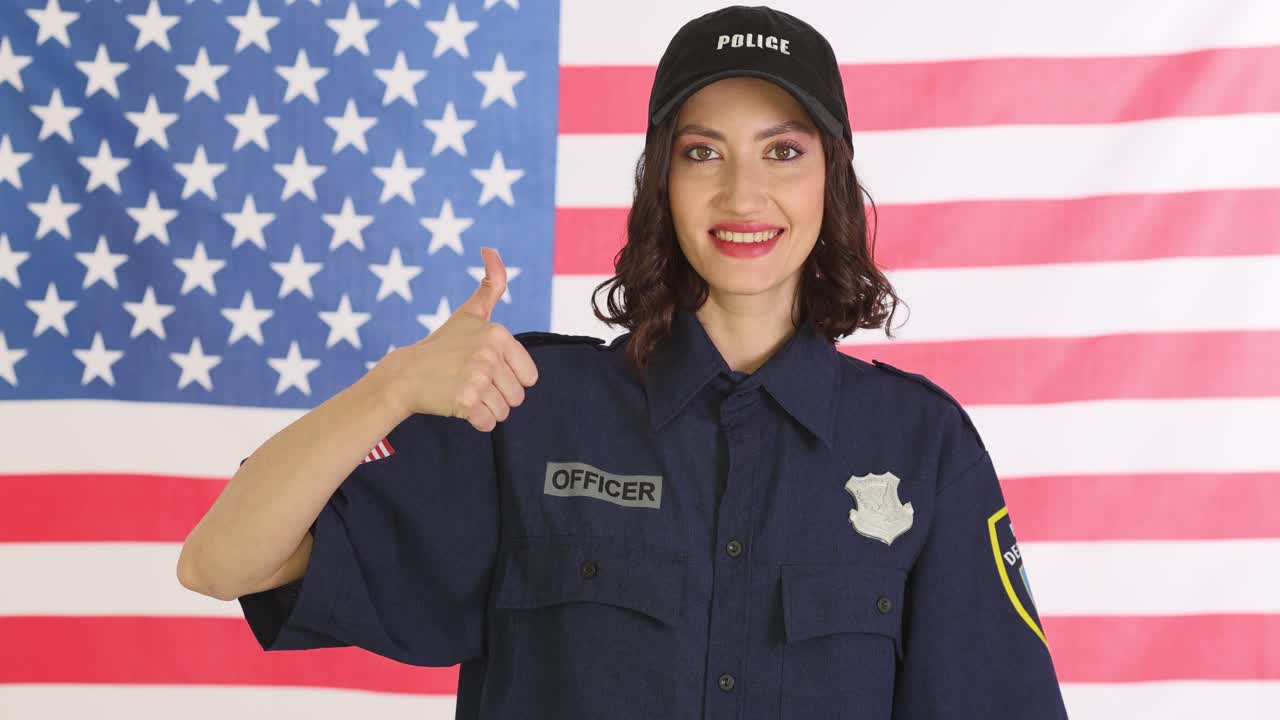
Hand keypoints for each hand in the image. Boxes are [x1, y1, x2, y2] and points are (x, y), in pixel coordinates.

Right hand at [378, 247, 538, 431]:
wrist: (405, 375)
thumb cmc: (441, 346)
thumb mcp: (470, 313)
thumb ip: (491, 284)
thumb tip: (491, 249)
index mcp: (498, 334)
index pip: (530, 377)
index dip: (509, 378)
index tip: (484, 369)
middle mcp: (490, 354)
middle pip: (518, 396)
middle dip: (497, 396)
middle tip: (471, 383)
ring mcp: (478, 377)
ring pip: (505, 412)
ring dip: (487, 409)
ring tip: (464, 393)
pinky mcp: (466, 401)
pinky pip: (489, 424)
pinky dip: (477, 422)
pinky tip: (459, 406)